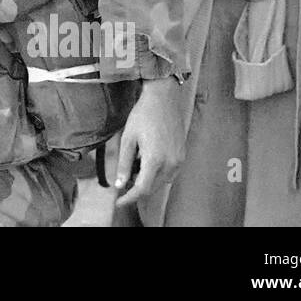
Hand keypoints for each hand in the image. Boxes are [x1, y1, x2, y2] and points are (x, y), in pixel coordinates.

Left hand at [114, 77, 184, 206]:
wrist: (163, 99)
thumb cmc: (142, 115)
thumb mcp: (128, 138)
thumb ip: (124, 163)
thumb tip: (120, 185)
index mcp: (155, 159)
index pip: (142, 189)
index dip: (129, 198)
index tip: (118, 202)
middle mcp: (171, 162)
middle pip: (152, 187)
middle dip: (136, 189)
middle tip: (123, 181)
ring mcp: (179, 160)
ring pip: (161, 182)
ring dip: (147, 181)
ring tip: (134, 166)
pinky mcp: (182, 155)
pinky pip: (169, 173)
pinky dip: (156, 174)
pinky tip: (146, 162)